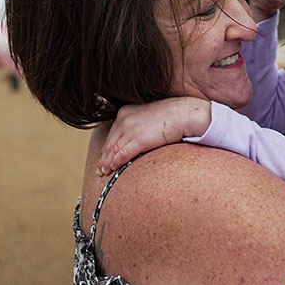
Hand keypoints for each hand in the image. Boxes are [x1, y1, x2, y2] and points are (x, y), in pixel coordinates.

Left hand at [96, 97, 211, 175]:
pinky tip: (112, 168)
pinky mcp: (139, 139)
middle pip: (110, 142)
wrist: (184, 114)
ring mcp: (131, 129)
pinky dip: (115, 162)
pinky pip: (122, 154)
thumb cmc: (171, 116)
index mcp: (125, 112)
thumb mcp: (149, 117)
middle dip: (104, 157)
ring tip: (104, 172)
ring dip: (107, 162)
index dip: (106, 147)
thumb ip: (139, 125)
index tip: (103, 157)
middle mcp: (124, 119)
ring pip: (114, 149)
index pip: (112, 133)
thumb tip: (136, 138)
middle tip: (99, 169)